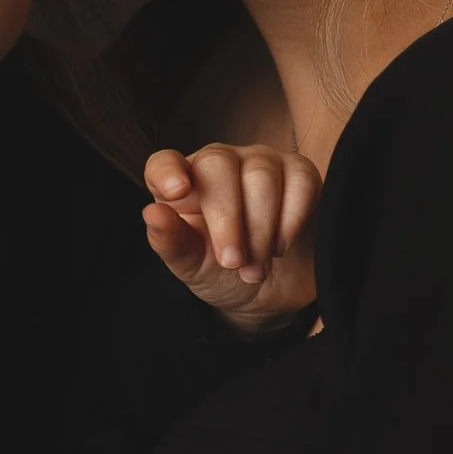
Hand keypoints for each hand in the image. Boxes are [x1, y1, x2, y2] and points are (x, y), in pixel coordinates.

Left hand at [143, 145, 318, 324]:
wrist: (273, 290)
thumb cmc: (222, 273)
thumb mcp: (192, 266)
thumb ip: (171, 242)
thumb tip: (152, 214)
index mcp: (182, 183)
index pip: (165, 163)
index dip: (168, 172)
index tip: (176, 193)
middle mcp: (219, 164)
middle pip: (219, 165)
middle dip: (227, 218)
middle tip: (232, 262)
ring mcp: (261, 163)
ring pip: (261, 175)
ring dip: (260, 229)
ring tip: (255, 269)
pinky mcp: (299, 174)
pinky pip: (300, 181)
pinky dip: (291, 219)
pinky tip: (281, 247)